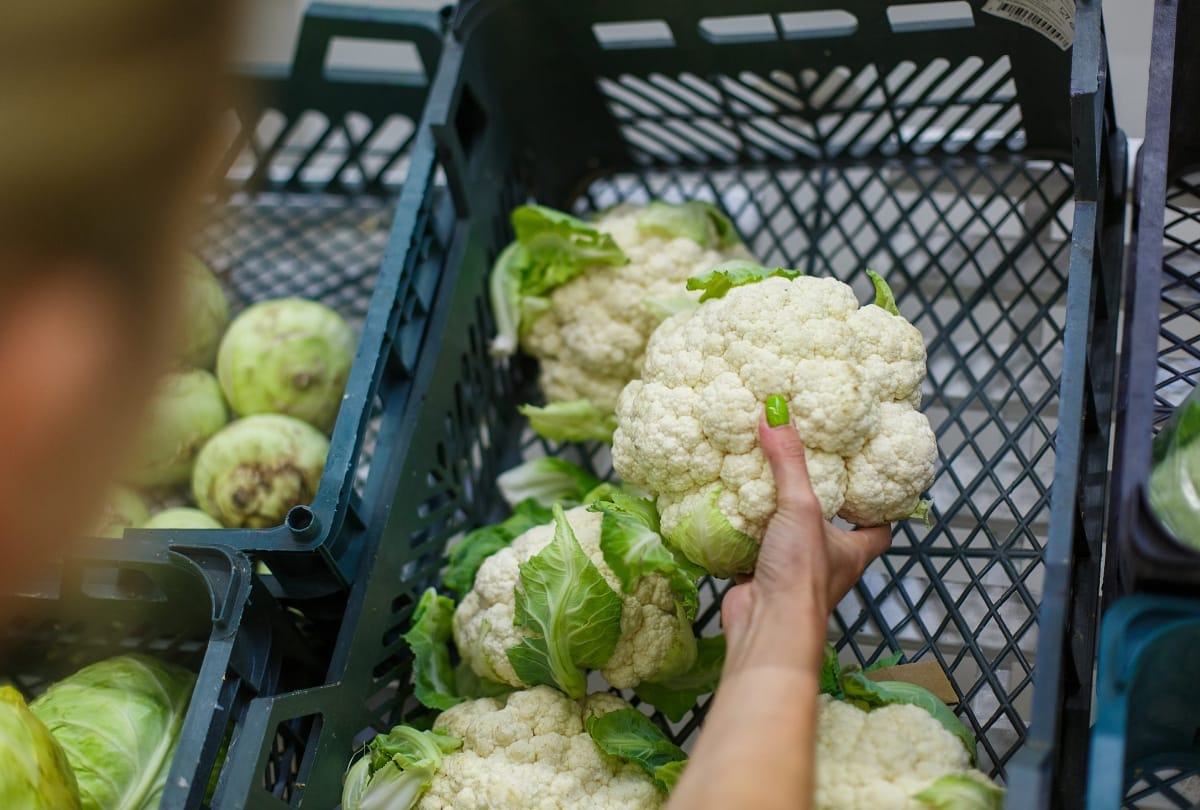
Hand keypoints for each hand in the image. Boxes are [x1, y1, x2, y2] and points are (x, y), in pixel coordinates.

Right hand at [721, 412, 892, 673]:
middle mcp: (828, 564)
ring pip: (789, 541)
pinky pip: (753, 551)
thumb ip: (788, 462)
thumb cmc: (802, 575)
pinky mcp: (761, 582)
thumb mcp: (801, 507)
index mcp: (853, 550)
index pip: (879, 527)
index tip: (866, 479)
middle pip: (832, 531)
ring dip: (776, 519)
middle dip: (819, 506)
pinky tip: (729, 511)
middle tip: (803, 471)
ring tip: (761, 483)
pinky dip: (743, 534)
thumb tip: (775, 413)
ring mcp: (793, 576)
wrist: (768, 628)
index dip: (877, 505)